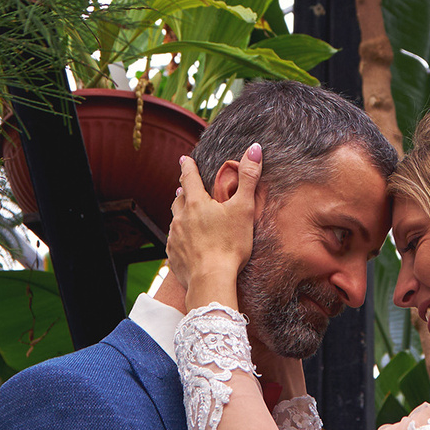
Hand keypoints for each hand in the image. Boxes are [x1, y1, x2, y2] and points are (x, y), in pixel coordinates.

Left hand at [167, 146, 259, 304]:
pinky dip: (180, 237)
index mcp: (196, 203)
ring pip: (175, 219)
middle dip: (183, 191)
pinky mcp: (173, 256)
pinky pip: (174, 241)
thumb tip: (255, 149)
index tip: (185, 159)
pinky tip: (186, 242)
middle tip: (185, 187)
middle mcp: (180, 218)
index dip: (188, 166)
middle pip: (179, 198)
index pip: (189, 177)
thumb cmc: (229, 245)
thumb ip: (248, 178)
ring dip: (180, 214)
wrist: (211, 280)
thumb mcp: (243, 209)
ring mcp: (175, 237)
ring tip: (185, 213)